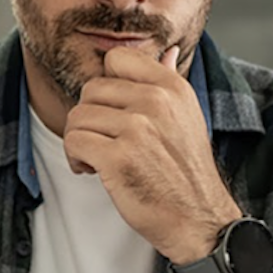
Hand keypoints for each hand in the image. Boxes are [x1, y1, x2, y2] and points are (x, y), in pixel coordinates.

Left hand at [63, 45, 242, 262]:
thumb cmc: (186, 172)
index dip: (106, 87)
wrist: (199, 220)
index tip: (114, 112)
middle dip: (89, 118)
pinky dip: (76, 158)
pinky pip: (73, 141)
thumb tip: (168, 51)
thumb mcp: (187, 117)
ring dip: (80, 140)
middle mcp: (155, 102)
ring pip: (77, 116)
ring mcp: (137, 129)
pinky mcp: (118, 158)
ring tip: (97, 158)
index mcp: (172, 88)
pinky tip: (92, 170)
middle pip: (90, 90)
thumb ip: (170, 82)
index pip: (116, 59)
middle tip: (104, 142)